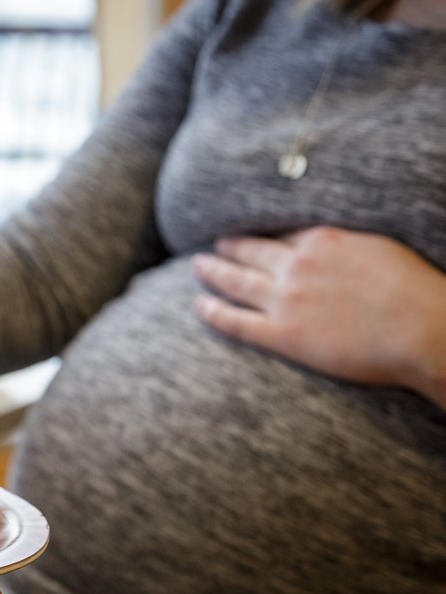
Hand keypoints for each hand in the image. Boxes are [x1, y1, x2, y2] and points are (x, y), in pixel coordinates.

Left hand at [192, 226, 445, 405]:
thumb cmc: (415, 290)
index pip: (283, 235)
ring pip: (236, 281)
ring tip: (198, 265)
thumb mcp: (380, 247)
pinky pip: (237, 322)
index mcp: (322, 240)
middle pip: (252, 251)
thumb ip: (349, 245)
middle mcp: (296, 265)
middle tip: (217, 243)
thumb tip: (338, 246)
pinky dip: (214, 313)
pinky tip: (199, 307)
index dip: (265, 236)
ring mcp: (285, 299)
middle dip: (231, 246)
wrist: (422, 329)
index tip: (253, 234)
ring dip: (213, 271)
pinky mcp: (284, 334)